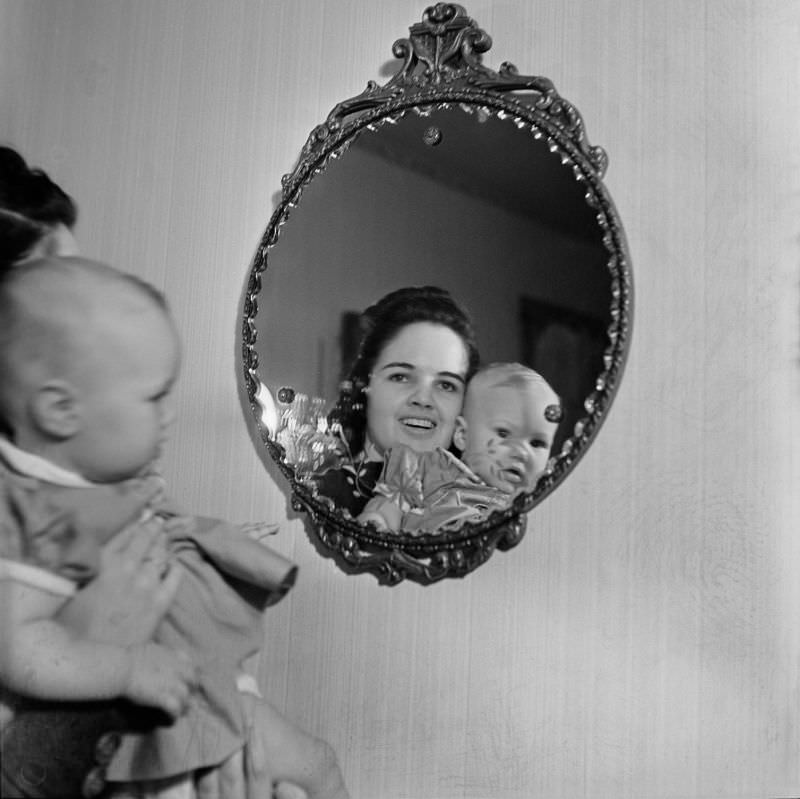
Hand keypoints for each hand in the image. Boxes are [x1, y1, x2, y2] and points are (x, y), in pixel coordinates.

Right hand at [57, 514, 182, 644]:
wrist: (90, 661)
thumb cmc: (70, 628)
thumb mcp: (70, 590)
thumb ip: (85, 567)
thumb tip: (91, 551)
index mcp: (101, 562)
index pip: (123, 532)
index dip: (134, 521)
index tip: (142, 511)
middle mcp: (126, 568)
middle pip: (144, 538)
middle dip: (152, 527)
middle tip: (157, 519)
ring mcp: (146, 584)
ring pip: (160, 553)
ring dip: (162, 542)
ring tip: (165, 533)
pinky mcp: (160, 602)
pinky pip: (174, 575)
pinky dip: (173, 566)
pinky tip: (171, 563)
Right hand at [123, 642, 196, 718]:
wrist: (121, 668)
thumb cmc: (127, 657)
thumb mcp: (147, 647)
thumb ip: (156, 650)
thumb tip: (154, 650)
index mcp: (171, 656)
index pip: (188, 663)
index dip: (188, 672)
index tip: (185, 679)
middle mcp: (175, 668)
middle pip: (192, 679)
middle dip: (191, 688)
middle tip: (186, 697)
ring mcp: (170, 683)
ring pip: (185, 696)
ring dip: (184, 704)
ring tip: (181, 712)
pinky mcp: (162, 697)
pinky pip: (175, 708)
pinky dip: (174, 714)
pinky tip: (172, 718)